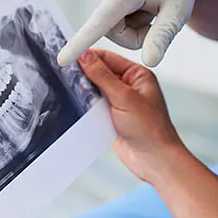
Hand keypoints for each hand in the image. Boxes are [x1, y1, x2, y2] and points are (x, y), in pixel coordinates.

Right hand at [58, 0, 217, 67]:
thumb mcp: (179, 12)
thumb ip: (162, 37)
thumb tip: (149, 62)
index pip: (102, 20)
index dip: (81, 42)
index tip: (61, 59)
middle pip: (110, 30)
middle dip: (132, 35)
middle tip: (155, 20)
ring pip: (106, 23)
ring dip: (128, 24)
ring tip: (147, 4)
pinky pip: (104, 12)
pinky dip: (122, 13)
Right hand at [80, 49, 185, 183]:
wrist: (153, 161)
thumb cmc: (150, 130)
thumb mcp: (124, 98)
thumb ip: (103, 76)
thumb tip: (85, 56)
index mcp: (137, 75)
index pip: (108, 58)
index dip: (88, 56)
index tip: (68, 55)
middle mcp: (128, 86)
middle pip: (99, 72)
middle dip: (83, 74)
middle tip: (64, 73)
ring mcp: (119, 102)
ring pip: (94, 90)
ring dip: (83, 91)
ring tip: (68, 89)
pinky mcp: (111, 117)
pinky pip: (93, 106)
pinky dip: (84, 106)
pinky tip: (75, 105)